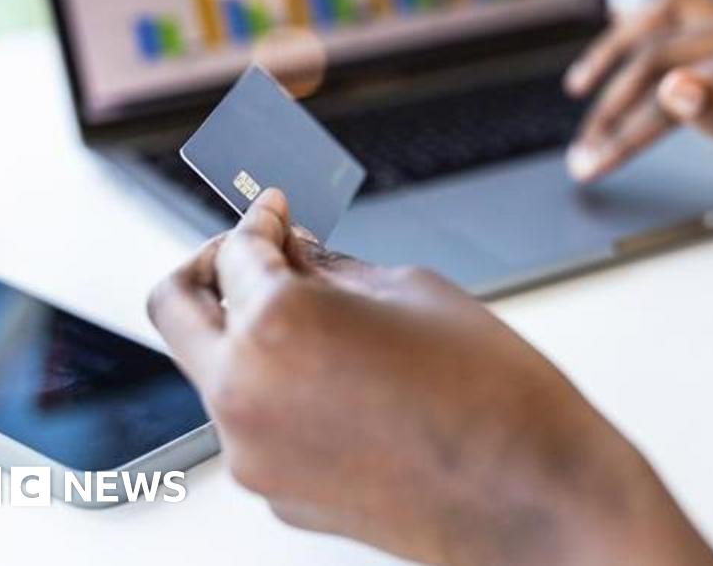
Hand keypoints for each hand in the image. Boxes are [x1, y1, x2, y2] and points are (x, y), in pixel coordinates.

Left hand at [148, 190, 712, 565]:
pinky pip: (254, 423)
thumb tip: (293, 257)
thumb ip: (331, 268)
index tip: (275, 214)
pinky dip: (279, 388)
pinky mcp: (277, 494)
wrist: (535, 497)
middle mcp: (243, 396)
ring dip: (249, 334)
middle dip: (212, 266)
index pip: (235, 251)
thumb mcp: (413, 292)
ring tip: (324, 319)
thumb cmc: (494, 397)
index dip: (259, 220)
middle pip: (177, 310)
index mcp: (276, 329)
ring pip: (215, 370)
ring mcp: (253, 456)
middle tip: (256, 250)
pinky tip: (343, 378)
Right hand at [564, 0, 712, 226]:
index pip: (674, 89)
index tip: (592, 164)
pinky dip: (656, 27)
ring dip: (624, 46)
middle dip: (613, 99)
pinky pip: (700, 15)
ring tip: (584, 83)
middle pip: (662, 46)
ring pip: (674, 16)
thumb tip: (672, 90)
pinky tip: (629, 37)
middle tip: (584, 145)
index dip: (625, 130)